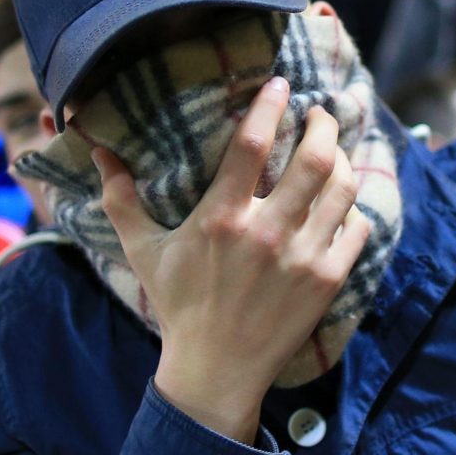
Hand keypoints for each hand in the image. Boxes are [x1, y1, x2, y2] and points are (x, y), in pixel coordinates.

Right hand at [93, 77, 368, 443]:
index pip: (252, 143)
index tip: (279, 84)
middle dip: (323, 123)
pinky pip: (356, 228)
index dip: (269, 105)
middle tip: (318, 114)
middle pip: (315, 157)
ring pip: (342, 187)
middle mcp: (267, 233)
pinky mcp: (327, 281)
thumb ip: (121, 200)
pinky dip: (352, 208)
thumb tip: (99, 151)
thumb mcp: (143, 252)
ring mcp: (302, 258)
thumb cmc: (179, 306)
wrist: (216, 370)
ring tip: (334, 151)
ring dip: (342, 158)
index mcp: (221, 219)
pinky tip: (339, 202)